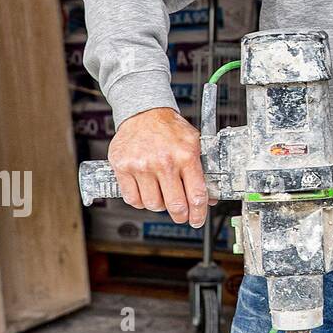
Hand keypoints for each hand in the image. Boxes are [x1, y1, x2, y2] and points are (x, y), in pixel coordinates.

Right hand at [107, 107, 208, 227]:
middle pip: (175, 205)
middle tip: (181, 215)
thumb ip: (201, 169)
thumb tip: (209, 196)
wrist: (144, 113)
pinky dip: (140, 201)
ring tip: (162, 196)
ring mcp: (141, 165)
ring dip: (159, 206)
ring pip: (152, 204)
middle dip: (180, 215)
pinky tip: (146, 192)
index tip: (197, 220)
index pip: (196, 194)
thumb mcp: (194, 143)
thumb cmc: (170, 128)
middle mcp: (164, 162)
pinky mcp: (123, 167)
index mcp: (186, 155)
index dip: (198, 213)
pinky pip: (132, 199)